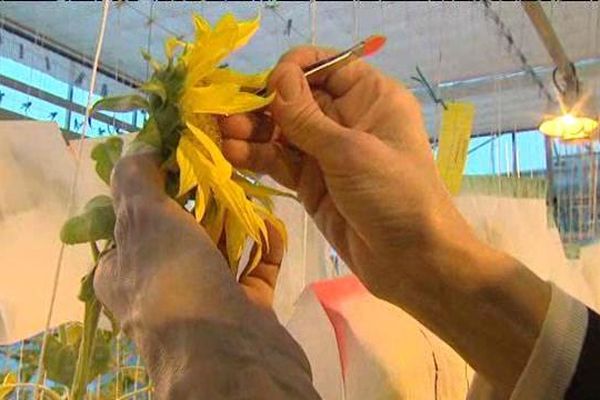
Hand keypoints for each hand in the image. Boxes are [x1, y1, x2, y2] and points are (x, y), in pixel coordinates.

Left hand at [93, 153, 318, 398]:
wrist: (231, 358)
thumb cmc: (176, 281)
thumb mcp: (143, 220)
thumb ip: (135, 179)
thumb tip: (138, 146)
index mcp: (124, 267)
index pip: (132, 216)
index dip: (154, 182)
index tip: (183, 153)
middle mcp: (162, 284)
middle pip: (182, 227)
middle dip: (203, 196)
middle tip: (224, 165)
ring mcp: (206, 298)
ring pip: (221, 247)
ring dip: (237, 218)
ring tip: (253, 187)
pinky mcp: (246, 308)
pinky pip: (256, 268)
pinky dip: (265, 245)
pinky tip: (275, 222)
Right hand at [220, 47, 475, 303]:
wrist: (413, 261)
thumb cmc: (394, 195)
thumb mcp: (350, 151)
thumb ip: (306, 118)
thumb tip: (276, 77)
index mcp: (370, 97)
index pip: (326, 66)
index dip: (294, 70)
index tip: (269, 86)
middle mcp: (347, 119)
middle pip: (297, 99)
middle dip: (264, 103)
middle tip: (229, 114)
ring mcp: (327, 154)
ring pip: (284, 132)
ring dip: (254, 131)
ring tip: (224, 135)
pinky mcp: (312, 184)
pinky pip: (281, 162)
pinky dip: (258, 157)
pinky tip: (233, 154)